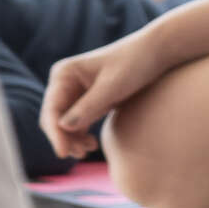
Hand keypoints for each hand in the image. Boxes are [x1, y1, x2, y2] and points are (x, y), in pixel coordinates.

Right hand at [42, 33, 173, 159]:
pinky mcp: (89, 101)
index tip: (64, 153)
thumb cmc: (135, 63)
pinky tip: (92, 145)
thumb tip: (63, 127)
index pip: (52, 109)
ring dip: (72, 139)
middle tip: (80, 154)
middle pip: (55, 118)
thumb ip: (89, 106)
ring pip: (65, 124)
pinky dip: (81, 135)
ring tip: (88, 150)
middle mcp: (65, 82)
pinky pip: (78, 123)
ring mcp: (76, 92)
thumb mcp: (113, 86)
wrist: (157, 52)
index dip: (55, 133)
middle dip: (64, 138)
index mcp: (64, 74)